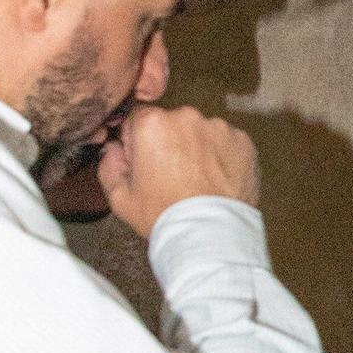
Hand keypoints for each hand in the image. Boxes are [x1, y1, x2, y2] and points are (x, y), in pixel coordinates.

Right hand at [99, 105, 259, 237]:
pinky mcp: (243, 141)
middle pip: (172, 123)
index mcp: (152, 124)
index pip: (139, 120)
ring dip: (198, 149)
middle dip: (171, 143)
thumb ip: (109, 165)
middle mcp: (187, 117)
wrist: (210, 235)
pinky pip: (227, 143)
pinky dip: (223, 157)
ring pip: (202, 132)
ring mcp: (218, 128)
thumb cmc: (165, 216)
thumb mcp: (120, 198)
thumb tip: (113, 149)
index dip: (140, 142)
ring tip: (198, 181)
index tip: (147, 164)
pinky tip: (217, 181)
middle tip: (174, 177)